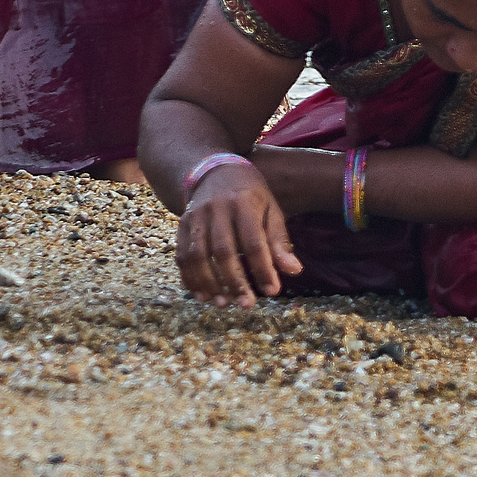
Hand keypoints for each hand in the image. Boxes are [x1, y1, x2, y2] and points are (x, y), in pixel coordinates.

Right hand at [175, 168, 300, 305]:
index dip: (262, 268)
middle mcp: (216, 209)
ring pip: (198, 255)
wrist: (216, 171)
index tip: (273, 291)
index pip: (254, 242)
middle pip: (224, 251)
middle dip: (235, 281)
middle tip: (247, 304)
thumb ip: (279, 241)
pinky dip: (190, 278)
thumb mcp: (271, 210)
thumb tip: (293, 271)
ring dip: (209, 283)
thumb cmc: (251, 196)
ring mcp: (196, 217)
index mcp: (244, 204)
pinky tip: (202, 295)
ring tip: (223, 304)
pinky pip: (182, 255)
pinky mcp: (182, 225)